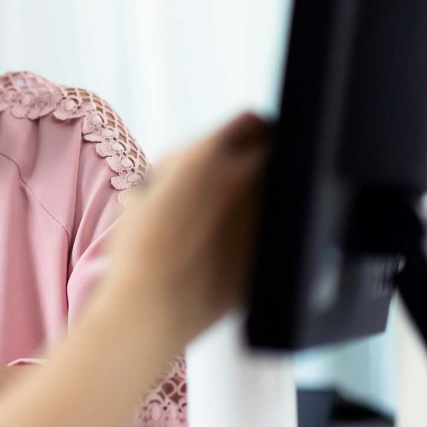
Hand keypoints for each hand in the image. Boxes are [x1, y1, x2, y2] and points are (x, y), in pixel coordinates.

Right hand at [98, 112, 270, 347]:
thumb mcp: (151, 186)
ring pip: (285, 184)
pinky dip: (272, 223)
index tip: (243, 142)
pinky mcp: (275, 247)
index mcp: (210, 155)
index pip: (252, 120)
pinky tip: (241, 242)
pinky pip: (283, 222)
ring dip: (269, 188)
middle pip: (278, 146)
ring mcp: (266, 213)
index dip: (246, 131)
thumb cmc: (141, 248)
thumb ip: (189, 159)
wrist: (151, 306)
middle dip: (264, 154)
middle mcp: (246, 178)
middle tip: (247, 172)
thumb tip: (217, 149)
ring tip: (240, 212)